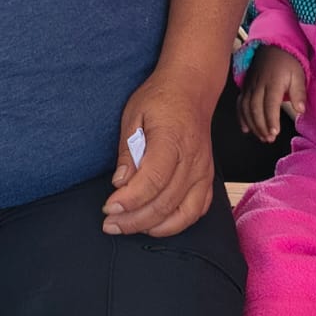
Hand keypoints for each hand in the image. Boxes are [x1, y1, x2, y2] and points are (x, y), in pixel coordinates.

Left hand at [103, 73, 214, 236]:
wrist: (191, 89)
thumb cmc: (161, 99)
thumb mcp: (133, 115)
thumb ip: (127, 151)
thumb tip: (120, 183)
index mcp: (172, 140)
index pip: (152, 180)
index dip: (129, 200)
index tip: (108, 207)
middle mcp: (192, 159)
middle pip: (165, 203)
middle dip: (134, 220)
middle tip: (110, 222)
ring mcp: (203, 171)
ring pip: (183, 214)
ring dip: (153, 227)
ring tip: (129, 226)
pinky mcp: (207, 178)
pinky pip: (197, 211)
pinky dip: (177, 223)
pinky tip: (156, 223)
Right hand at [237, 45, 305, 143]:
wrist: (272, 47)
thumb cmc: (288, 63)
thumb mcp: (299, 74)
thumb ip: (299, 92)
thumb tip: (300, 110)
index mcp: (273, 82)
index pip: (270, 103)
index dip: (271, 119)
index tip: (274, 133)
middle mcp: (258, 85)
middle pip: (255, 108)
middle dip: (261, 126)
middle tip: (269, 139)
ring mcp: (249, 86)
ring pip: (246, 108)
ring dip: (252, 125)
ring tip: (262, 137)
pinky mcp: (244, 88)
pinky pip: (239, 104)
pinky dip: (241, 117)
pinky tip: (246, 129)